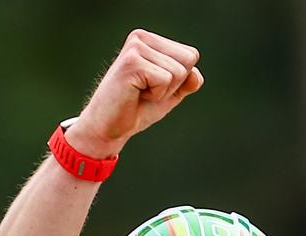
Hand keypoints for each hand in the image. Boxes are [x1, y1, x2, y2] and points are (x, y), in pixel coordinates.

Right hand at [67, 30, 203, 156]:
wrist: (109, 127)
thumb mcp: (169, 93)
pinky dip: (156, 95)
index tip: (154, 86)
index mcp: (150, 40)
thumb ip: (186, 82)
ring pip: (178, 72)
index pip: (191, 55)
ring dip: (163, 92)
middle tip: (147, 91)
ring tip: (140, 93)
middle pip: (188, 61)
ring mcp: (136, 48)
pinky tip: (135, 94)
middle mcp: (141, 38)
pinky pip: (165, 80)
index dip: (180, 80)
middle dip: (174, 85)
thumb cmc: (136, 109)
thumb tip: (196, 75)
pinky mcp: (132, 63)